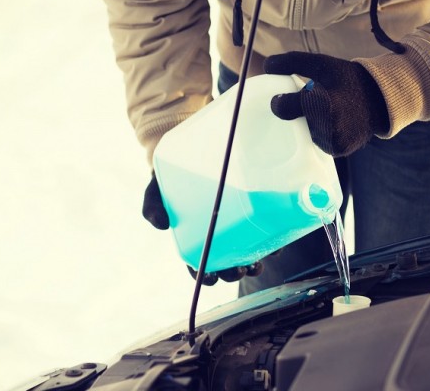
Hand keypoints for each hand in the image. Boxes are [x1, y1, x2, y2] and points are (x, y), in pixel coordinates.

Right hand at [142, 172, 264, 283]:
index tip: (209, 276)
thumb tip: (160, 225)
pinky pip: (266, 234)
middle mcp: (217, 238)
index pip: (200, 266)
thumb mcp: (157, 190)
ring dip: (253, 265)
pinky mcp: (254, 215)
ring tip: (256, 264)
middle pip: (226, 265)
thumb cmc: (172, 179)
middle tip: (239, 269)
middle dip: (233, 273)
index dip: (205, 276)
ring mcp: (237, 228)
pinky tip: (276, 245)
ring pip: (247, 254)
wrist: (194, 152)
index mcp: (195, 240)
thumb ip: (152, 205)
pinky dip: (272, 243)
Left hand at [264, 52, 389, 156]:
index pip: (285, 108)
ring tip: (324, 112)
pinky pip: (319, 144)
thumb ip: (292, 62)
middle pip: (296, 122)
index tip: (279, 100)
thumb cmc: (346, 80)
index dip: (279, 103)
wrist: (380, 100)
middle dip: (298, 114)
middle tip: (312, 103)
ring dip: (310, 125)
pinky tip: (332, 123)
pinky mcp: (339, 150)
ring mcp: (334, 141)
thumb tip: (267, 65)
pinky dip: (321, 134)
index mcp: (322, 102)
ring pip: (307, 135)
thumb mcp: (322, 64)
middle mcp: (328, 125)